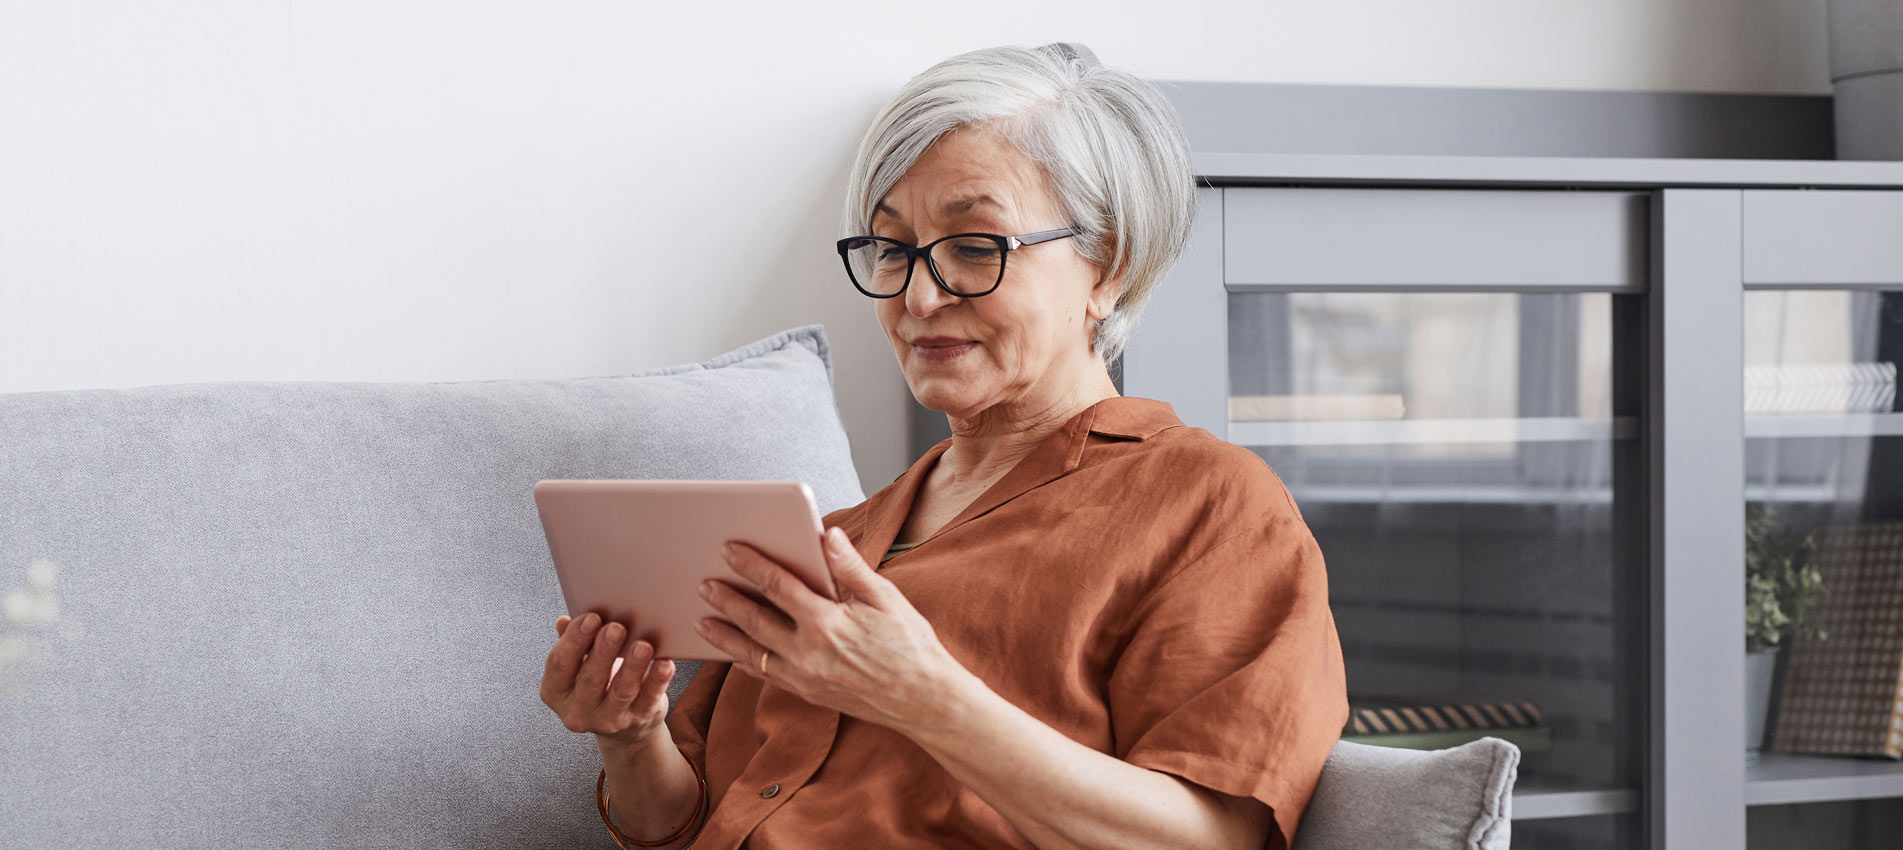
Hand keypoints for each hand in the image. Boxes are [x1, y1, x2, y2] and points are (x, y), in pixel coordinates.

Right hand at [539, 611, 677, 749]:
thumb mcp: (579, 665)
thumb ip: (572, 643)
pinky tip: (664, 663)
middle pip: (590, 678)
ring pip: (622, 691)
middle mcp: (578, 710)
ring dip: (632, 666)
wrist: (624, 728)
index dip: (573, 640)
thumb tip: (564, 621)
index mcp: (556, 691)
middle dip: (603, 651)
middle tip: (616, 628)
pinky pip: (649, 699)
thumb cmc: (599, 685)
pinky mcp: (638, 720)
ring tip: (642, 645)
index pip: (559, 664)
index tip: (589, 618)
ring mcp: (609, 720)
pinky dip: (658, 680)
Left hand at [696, 526, 971, 734]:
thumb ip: (850, 567)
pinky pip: (766, 676)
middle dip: (726, 599)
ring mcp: (805, 678)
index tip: (729, 549)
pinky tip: (733, 653)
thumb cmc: (911, 645)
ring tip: (702, 619)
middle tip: (702, 583)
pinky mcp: (807, 694)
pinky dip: (745, 663)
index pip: (778, 586)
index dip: (751, 564)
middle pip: (755, 620)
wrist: (924, 701)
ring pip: (752, 653)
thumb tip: (827, 535)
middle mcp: (809, 652)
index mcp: (827, 622)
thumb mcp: (886, 598)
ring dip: (725, 635)